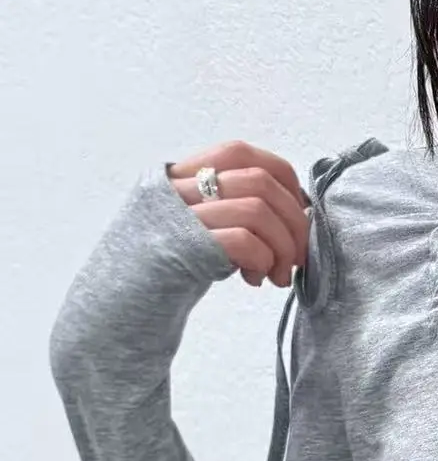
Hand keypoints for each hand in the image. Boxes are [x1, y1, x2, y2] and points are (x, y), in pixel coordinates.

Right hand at [166, 141, 310, 290]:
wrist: (117, 307)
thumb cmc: (162, 273)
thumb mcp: (193, 228)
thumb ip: (227, 211)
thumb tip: (293, 215)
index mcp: (178, 175)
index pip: (243, 154)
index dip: (283, 183)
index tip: (295, 219)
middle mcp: (176, 187)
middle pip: (260, 180)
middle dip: (294, 222)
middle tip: (298, 259)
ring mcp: (177, 216)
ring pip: (257, 209)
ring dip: (283, 247)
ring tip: (278, 276)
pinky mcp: (183, 248)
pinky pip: (244, 240)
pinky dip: (264, 260)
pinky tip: (256, 280)